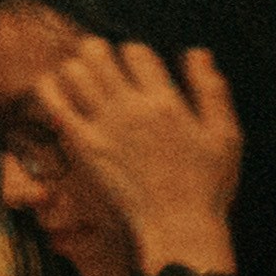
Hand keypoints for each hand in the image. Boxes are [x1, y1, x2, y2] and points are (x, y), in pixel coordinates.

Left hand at [38, 34, 246, 274]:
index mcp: (166, 103)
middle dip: (99, 50)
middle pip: (97, 52)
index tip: (137, 67)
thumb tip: (197, 51)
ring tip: (86, 79)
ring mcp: (104, 126)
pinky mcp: (83, 145)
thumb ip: (211, 90)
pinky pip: (54, 102)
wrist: (178, 225)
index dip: (134, 52)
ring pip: (74, 71)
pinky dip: (50, 87)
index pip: (135, 51)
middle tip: (104, 64)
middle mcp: (131, 109)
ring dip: (77, 67)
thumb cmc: (207, 183)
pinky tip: (58, 89)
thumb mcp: (225, 135)